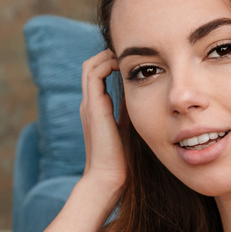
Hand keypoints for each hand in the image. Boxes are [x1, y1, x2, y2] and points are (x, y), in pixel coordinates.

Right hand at [80, 49, 125, 193]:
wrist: (108, 177)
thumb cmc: (120, 159)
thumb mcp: (127, 128)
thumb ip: (128, 112)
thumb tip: (142, 96)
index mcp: (95, 109)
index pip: (97, 76)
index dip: (111, 64)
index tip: (131, 63)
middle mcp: (89, 104)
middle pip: (90, 66)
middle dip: (108, 56)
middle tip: (129, 54)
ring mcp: (89, 105)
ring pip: (90, 66)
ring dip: (107, 56)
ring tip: (126, 56)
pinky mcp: (93, 107)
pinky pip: (95, 74)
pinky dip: (108, 64)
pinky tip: (125, 67)